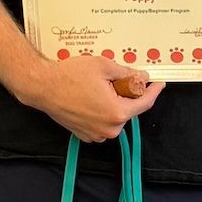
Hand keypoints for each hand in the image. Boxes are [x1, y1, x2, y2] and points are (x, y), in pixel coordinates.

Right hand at [20, 55, 164, 142]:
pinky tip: (89, 97)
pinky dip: (101, 111)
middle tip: (115, 78)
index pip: (145, 103)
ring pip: (115, 116)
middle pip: (129, 109)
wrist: (42, 86)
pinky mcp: (85, 135)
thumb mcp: (104, 66)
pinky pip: (102, 122)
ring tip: (97, 87)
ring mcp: (96, 134)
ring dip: (113, 102)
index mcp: (117, 113)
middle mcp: (109, 128)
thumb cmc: (69, 75)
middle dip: (127, 93)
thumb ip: (127, 73)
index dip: (153, 91)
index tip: (159, 83)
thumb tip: (141, 77)